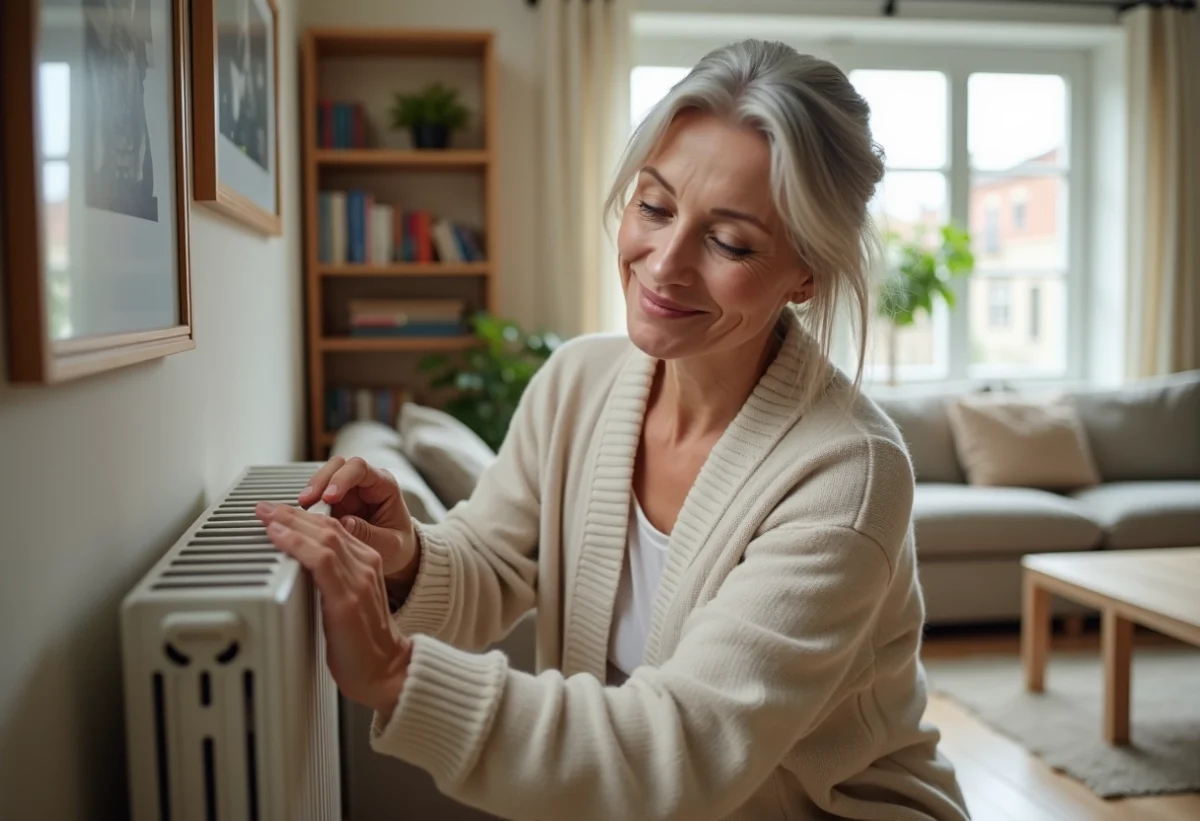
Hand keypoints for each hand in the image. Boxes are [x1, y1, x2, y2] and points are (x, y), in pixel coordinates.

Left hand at [256, 501, 411, 714]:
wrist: (387, 673)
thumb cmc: (364, 646)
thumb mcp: (348, 603)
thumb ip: (331, 581)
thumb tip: (298, 571)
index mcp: (368, 564)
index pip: (334, 528)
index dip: (304, 517)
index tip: (279, 512)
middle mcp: (366, 567)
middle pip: (327, 527)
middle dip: (292, 514)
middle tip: (265, 507)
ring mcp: (358, 581)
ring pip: (323, 537)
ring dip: (290, 523)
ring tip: (266, 515)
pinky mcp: (347, 599)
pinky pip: (320, 560)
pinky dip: (296, 544)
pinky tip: (279, 536)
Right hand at [300, 456, 417, 582]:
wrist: (397, 556)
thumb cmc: (398, 546)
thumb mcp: (390, 545)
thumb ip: (369, 534)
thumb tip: (344, 523)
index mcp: (384, 485)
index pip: (361, 468)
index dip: (342, 478)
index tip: (329, 497)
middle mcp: (364, 483)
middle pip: (338, 466)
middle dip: (321, 481)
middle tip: (308, 502)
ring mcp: (347, 492)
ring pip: (324, 477)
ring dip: (312, 491)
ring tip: (304, 509)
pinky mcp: (334, 504)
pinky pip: (318, 497)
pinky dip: (310, 504)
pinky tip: (305, 516)